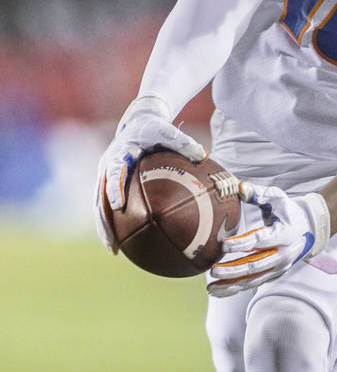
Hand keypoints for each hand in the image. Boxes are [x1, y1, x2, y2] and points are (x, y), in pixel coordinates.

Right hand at [94, 95, 206, 251]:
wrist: (137, 121)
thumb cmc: (154, 129)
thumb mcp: (168, 132)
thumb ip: (184, 143)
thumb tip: (203, 156)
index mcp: (119, 153)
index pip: (113, 172)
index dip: (114, 189)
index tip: (117, 205)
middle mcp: (107, 166)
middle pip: (100, 197)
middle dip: (104, 221)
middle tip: (113, 242)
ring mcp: (104, 176)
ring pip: (99, 206)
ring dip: (105, 227)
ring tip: (114, 250)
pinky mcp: (108, 183)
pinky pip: (107, 206)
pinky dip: (113, 222)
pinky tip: (123, 240)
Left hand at [207, 186, 330, 296]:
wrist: (308, 228)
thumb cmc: (288, 211)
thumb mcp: (278, 198)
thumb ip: (258, 193)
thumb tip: (239, 188)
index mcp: (285, 234)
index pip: (261, 240)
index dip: (242, 243)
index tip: (224, 244)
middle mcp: (284, 254)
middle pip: (256, 265)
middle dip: (233, 269)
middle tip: (213, 270)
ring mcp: (279, 267)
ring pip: (253, 279)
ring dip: (231, 284)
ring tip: (210, 286)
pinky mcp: (273, 274)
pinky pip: (252, 284)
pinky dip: (235, 288)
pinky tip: (218, 290)